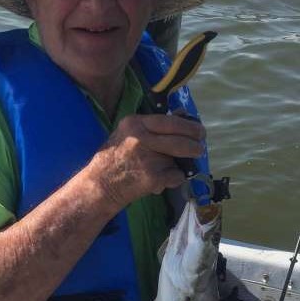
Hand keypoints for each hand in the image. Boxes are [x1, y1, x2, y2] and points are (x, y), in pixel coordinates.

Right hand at [90, 113, 204, 207]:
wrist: (100, 184)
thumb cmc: (114, 158)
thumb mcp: (126, 133)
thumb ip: (151, 126)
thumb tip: (182, 116)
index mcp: (135, 123)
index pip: (170, 121)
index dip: (189, 126)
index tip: (198, 131)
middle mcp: (141, 137)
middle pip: (181, 138)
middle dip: (195, 144)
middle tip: (199, 148)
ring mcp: (148, 157)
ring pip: (180, 157)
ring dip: (181, 163)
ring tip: (173, 166)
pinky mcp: (153, 175)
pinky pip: (177, 175)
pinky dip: (173, 179)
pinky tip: (160, 180)